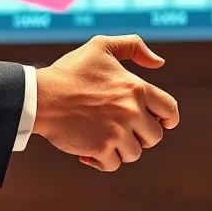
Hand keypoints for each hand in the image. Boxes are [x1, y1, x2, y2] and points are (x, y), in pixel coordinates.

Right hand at [33, 34, 179, 170]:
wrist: (41, 96)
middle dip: (141, 135)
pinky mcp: (100, 149)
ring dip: (121, 149)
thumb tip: (159, 63)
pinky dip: (102, 161)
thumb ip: (133, 46)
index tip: (161, 123)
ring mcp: (117, 132)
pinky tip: (90, 151)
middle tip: (122, 129)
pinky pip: (113, 164)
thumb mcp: (101, 46)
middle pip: (154, 137)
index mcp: (136, 88)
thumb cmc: (70, 71)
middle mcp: (131, 111)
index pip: (169, 110)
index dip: (168, 119)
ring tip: (104, 138)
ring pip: (134, 153)